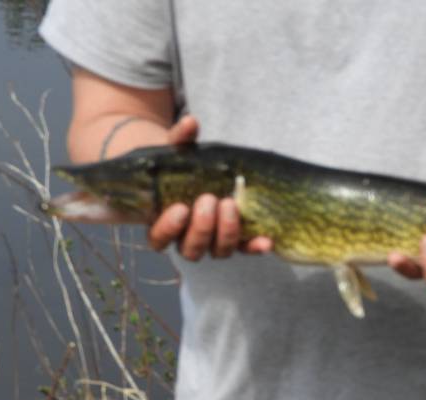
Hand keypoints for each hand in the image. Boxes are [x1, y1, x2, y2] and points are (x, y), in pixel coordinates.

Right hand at [147, 115, 272, 259]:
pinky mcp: (236, 240)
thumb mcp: (178, 151)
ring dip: (226, 233)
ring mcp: (213, 242)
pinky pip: (244, 249)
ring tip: (231, 204)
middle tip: (209, 200)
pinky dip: (254, 246)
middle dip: (202, 227)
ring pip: (218, 251)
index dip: (168, 228)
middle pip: (191, 249)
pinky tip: (266, 240)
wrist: (201, 173)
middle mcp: (187, 239)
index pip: (160, 239)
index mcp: (164, 224)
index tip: (180, 208)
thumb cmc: (180, 165)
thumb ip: (180, 139)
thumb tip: (191, 122)